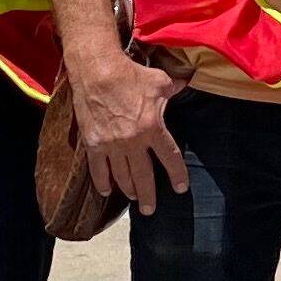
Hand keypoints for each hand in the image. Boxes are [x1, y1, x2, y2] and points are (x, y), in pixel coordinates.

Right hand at [68, 45, 189, 211]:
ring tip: (133, 198)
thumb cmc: (130, 74)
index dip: (177, 175)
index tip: (180, 188)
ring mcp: (112, 145)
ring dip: (128, 190)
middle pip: (144, 176)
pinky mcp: (93, 143)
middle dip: (148, 195)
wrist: (97, 70)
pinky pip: (98, 169)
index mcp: (153, 128)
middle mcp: (133, 142)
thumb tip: (187, 82)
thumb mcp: (159, 80)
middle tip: (150, 209)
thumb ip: (174, 87)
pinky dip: (102, 182)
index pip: (170, 157)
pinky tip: (106, 191)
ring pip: (122, 176)